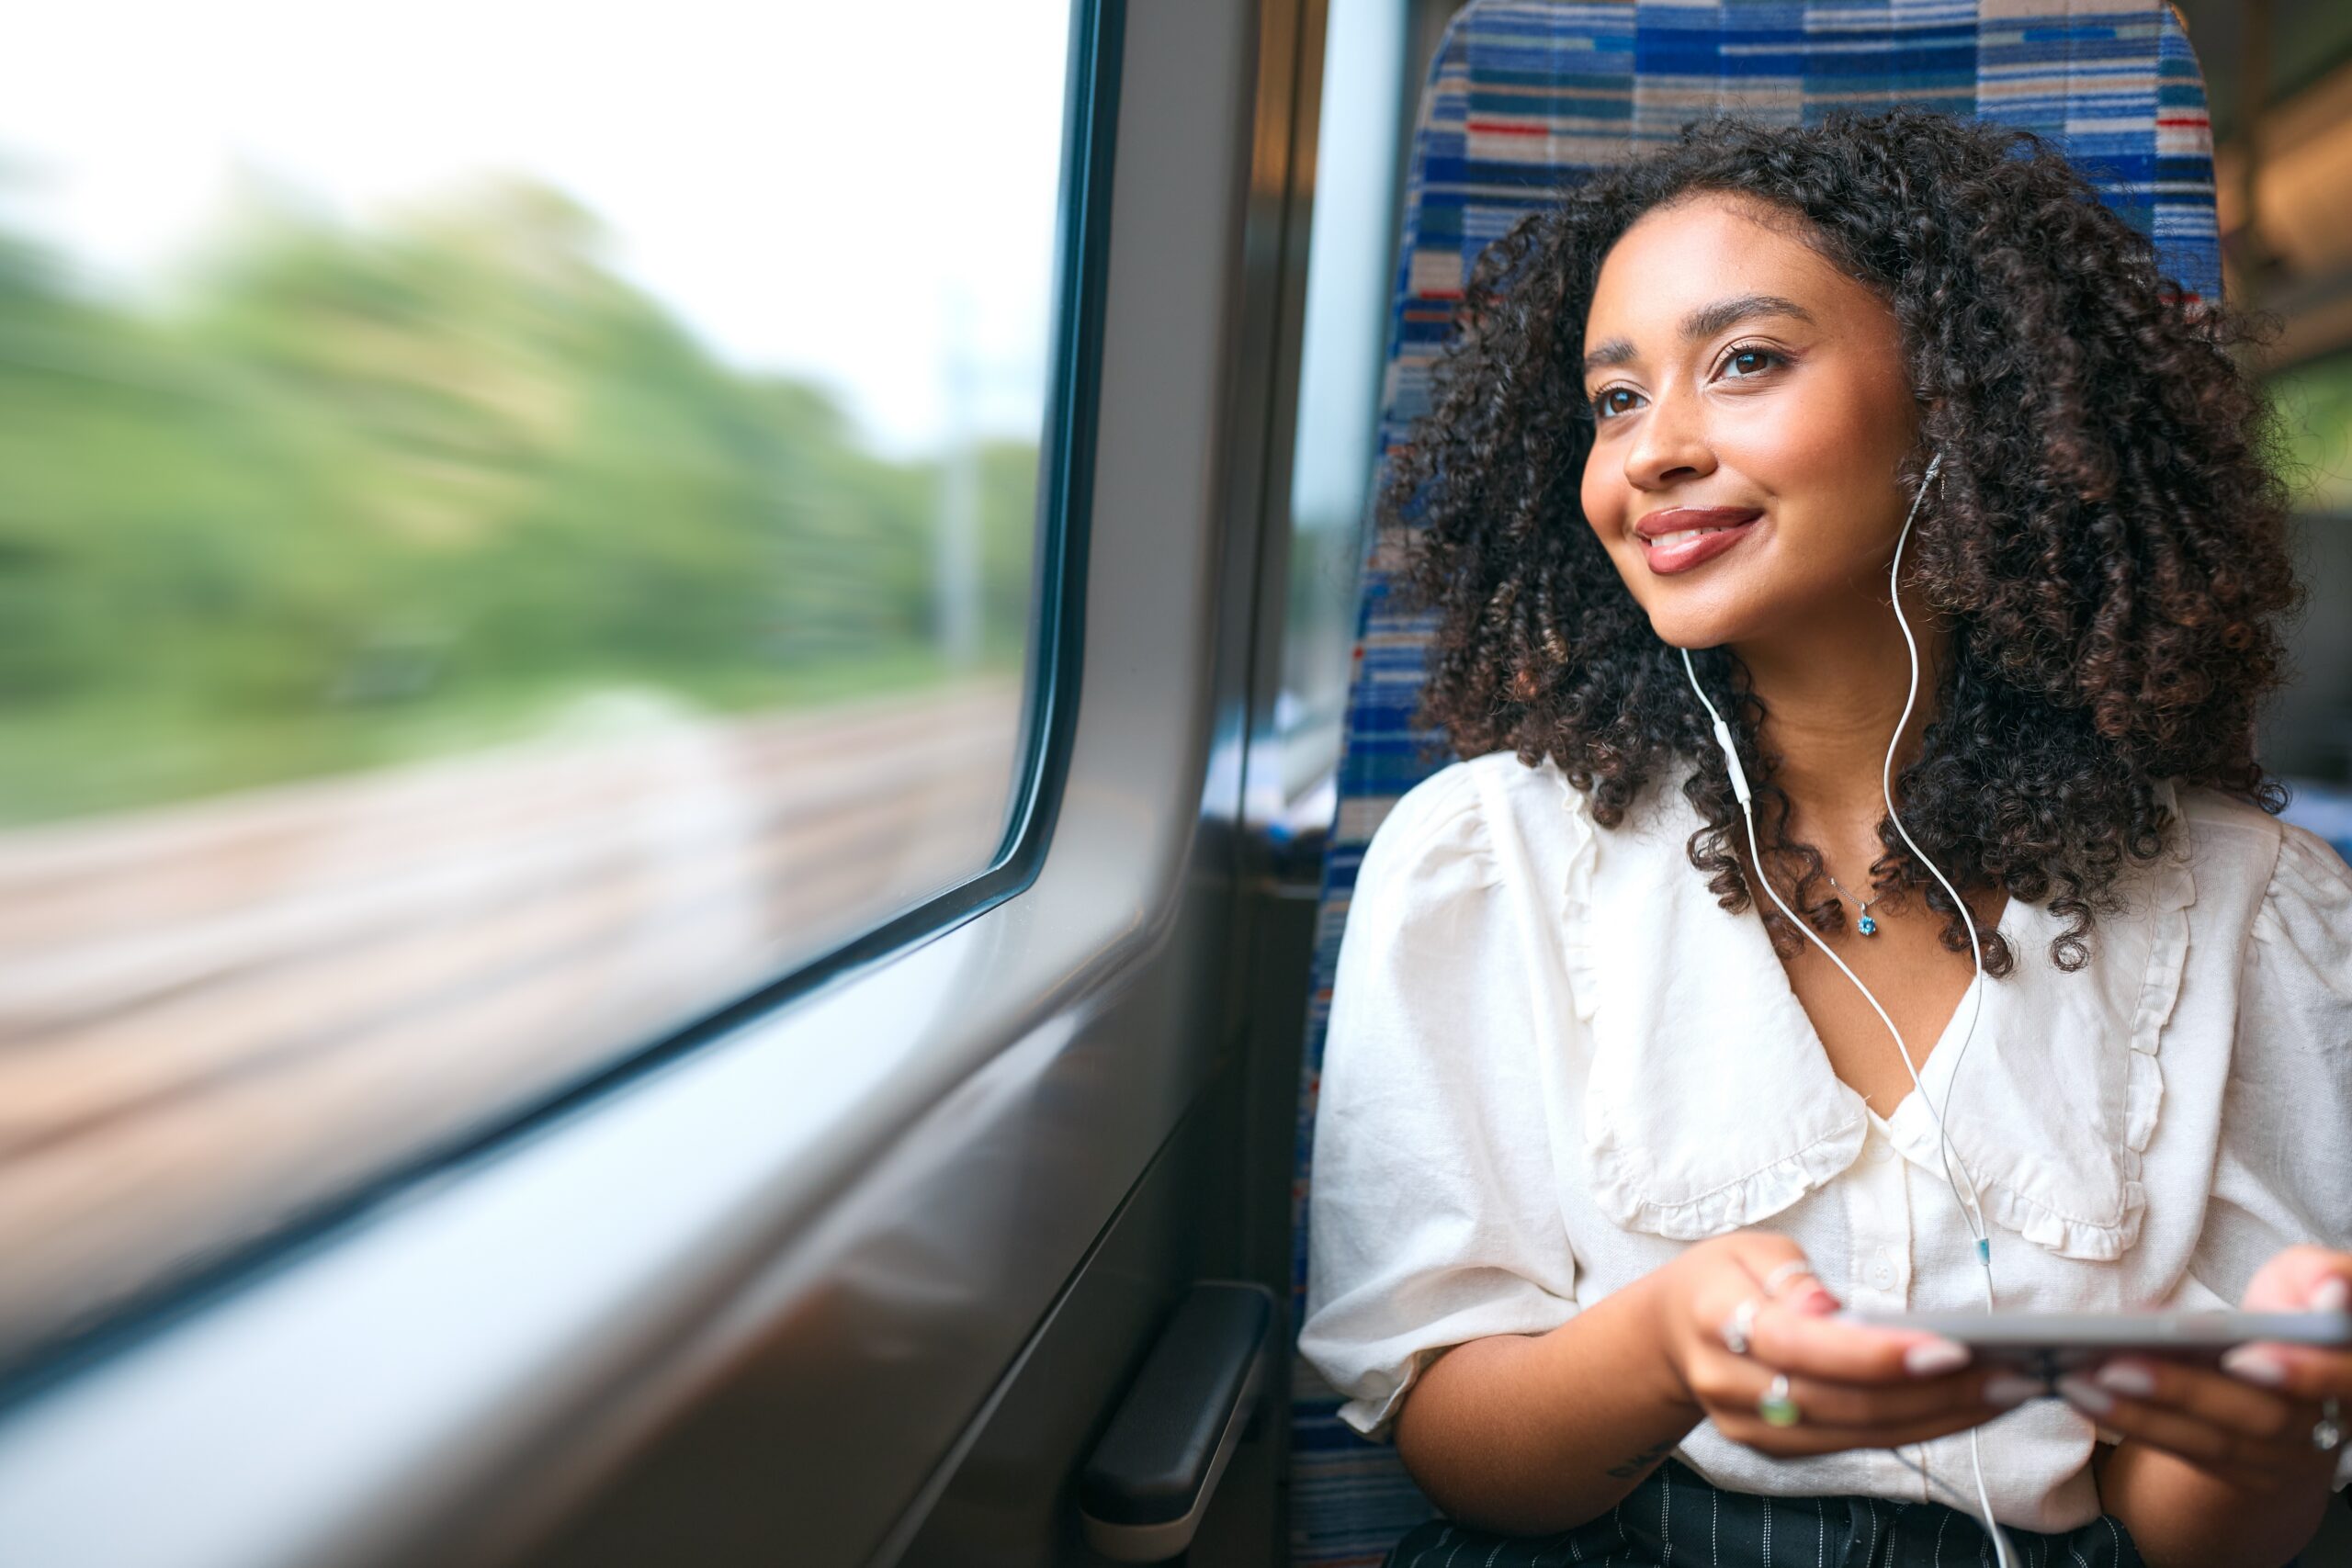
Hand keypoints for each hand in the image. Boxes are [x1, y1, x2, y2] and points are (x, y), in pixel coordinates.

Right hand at [1656, 1232, 2035, 1456]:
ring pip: (1863, 1432)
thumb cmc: (1722, 1280)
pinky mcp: (1784, 1451)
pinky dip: (1925, 1426)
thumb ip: (1788, 1276)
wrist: (1672, 1338)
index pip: (1802, 1347)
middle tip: (2013, 1373)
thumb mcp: (1744, 1248)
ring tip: (2012, 1389)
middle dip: (1934, 1392)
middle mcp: (1733, 1386)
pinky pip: (1864, 1443)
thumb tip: (1829, 1314)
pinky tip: (1973, 1405)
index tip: (1950, 1347)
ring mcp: (1756, 1429)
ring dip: (1944, 1416)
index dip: (1875, 1355)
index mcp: (1718, 1319)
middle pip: (1844, 1402)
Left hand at [2059, 1246, 2350, 1493]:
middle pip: (2262, 1417)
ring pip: (2216, 1443)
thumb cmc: (2298, 1305)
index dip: (2300, 1373)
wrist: (2300, 1372)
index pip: (2342, 1378)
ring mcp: (2288, 1457)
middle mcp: (2330, 1424)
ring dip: (2142, 1414)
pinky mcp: (2246, 1474)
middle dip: (2185, 1392)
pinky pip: (2189, 1455)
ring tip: (2079, 1380)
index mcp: (2350, 1371)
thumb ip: (2321, 1275)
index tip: (2243, 1358)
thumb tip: (2330, 1292)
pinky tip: (2084, 1396)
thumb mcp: (2311, 1277)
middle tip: (2116, 1365)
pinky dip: (2135, 1425)